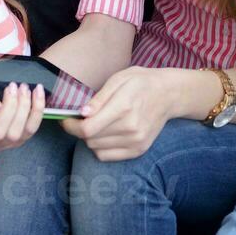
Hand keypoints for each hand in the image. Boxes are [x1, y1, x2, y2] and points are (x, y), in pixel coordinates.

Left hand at [60, 66, 175, 160]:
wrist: (168, 94)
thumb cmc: (141, 82)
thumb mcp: (119, 79)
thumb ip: (99, 97)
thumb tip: (82, 113)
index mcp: (123, 107)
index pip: (87, 128)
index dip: (71, 126)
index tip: (67, 119)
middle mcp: (130, 128)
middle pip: (90, 139)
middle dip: (80, 130)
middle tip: (81, 118)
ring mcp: (136, 141)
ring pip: (96, 149)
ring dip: (90, 138)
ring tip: (96, 124)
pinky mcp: (138, 150)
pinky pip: (108, 156)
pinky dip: (100, 147)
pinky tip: (105, 134)